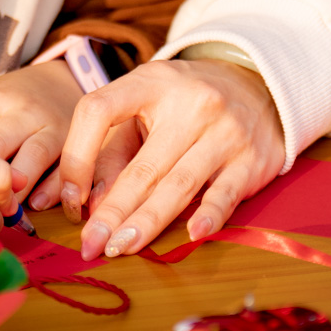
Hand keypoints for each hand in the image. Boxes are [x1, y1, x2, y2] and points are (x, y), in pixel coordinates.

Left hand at [0, 60, 81, 207]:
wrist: (61, 82)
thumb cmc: (10, 102)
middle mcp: (21, 113)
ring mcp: (51, 127)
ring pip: (32, 158)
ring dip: (15, 191)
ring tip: (2, 213)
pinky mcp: (74, 143)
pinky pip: (64, 170)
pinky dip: (52, 189)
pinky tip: (37, 204)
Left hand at [57, 57, 284, 260]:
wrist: (259, 89)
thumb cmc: (185, 105)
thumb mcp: (146, 107)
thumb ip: (115, 150)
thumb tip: (90, 206)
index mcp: (152, 82)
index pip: (99, 110)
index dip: (77, 156)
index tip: (71, 196)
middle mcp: (191, 104)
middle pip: (143, 166)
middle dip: (112, 211)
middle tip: (91, 244)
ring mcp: (225, 131)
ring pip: (179, 184)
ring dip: (147, 222)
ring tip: (120, 248)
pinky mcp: (252, 160)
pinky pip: (226, 192)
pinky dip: (209, 214)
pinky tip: (191, 234)